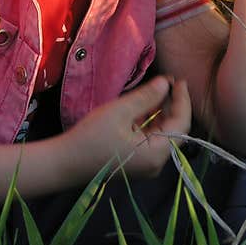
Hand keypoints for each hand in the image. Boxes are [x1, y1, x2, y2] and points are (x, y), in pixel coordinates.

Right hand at [65, 76, 190, 177]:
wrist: (63, 163)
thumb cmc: (90, 138)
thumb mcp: (119, 112)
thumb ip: (146, 97)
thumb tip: (166, 83)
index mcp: (156, 154)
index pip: (182, 125)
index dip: (182, 100)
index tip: (180, 80)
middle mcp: (156, 163)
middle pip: (174, 130)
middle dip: (172, 105)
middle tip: (167, 80)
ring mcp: (145, 165)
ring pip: (161, 134)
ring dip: (160, 112)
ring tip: (155, 89)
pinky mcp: (135, 162)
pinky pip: (149, 140)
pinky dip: (149, 122)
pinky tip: (143, 106)